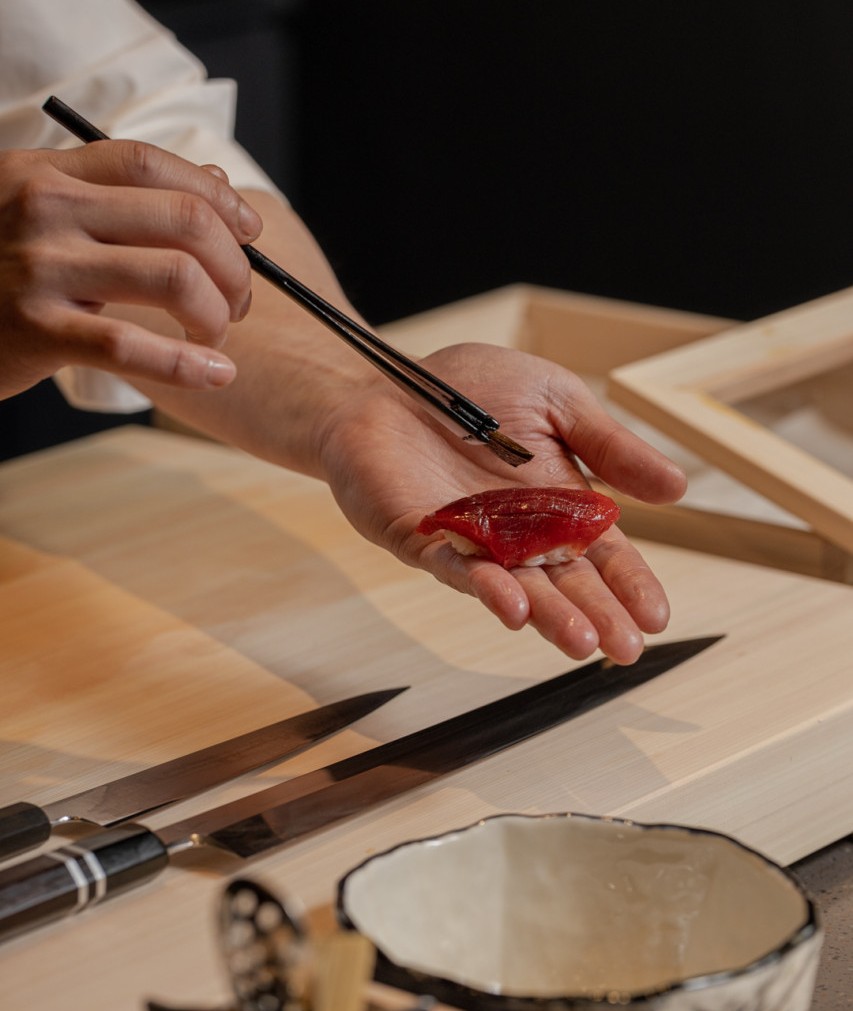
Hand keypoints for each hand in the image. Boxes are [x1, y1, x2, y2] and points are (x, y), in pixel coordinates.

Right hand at [0, 141, 261, 398]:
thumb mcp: (43, 212)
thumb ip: (122, 195)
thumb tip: (219, 184)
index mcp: (48, 173)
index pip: (153, 165)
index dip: (217, 196)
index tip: (251, 231)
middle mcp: (44, 210)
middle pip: (183, 220)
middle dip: (234, 266)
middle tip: (240, 301)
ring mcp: (39, 269)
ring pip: (172, 277)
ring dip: (217, 313)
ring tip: (216, 336)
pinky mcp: (35, 330)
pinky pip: (131, 345)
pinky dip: (188, 364)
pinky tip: (218, 374)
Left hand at [318, 341, 687, 664]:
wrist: (394, 378)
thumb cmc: (473, 388)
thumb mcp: (556, 401)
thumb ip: (609, 446)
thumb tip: (678, 489)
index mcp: (560, 504)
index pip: (604, 554)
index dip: (630, 585)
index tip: (657, 617)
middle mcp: (520, 533)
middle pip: (565, 583)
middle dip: (597, 616)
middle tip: (625, 650)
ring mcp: (472, 540)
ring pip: (515, 587)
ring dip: (547, 616)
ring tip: (579, 643)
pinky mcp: (424, 538)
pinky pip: (454, 567)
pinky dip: (483, 587)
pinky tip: (513, 607)